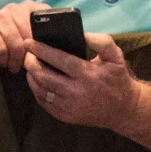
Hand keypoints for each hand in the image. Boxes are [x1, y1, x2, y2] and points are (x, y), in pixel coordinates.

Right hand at [0, 1, 48, 71]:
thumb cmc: (8, 44)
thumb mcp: (28, 38)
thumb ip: (44, 38)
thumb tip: (63, 49)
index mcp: (29, 8)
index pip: (46, 19)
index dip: (47, 39)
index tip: (45, 52)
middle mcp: (13, 8)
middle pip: (31, 35)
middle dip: (31, 54)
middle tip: (28, 65)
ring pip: (16, 43)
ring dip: (16, 60)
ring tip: (15, 67)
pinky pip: (1, 48)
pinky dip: (4, 59)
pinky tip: (3, 62)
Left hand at [25, 32, 139, 130]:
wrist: (123, 110)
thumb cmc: (117, 80)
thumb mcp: (117, 58)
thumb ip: (103, 42)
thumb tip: (84, 35)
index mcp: (89, 75)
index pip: (59, 59)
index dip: (41, 50)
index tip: (29, 42)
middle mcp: (76, 92)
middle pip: (43, 75)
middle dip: (31, 62)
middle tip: (27, 54)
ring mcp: (69, 106)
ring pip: (40, 88)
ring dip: (31, 75)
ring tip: (31, 65)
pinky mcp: (64, 116)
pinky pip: (43, 101)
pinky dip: (36, 89)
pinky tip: (38, 80)